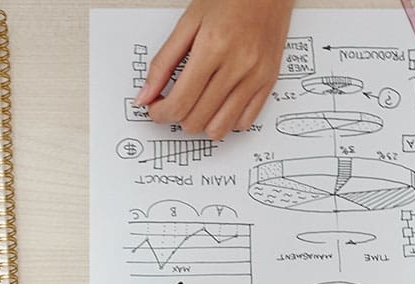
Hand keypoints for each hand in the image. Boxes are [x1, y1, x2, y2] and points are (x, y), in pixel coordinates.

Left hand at [137, 0, 294, 140]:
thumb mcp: (188, 23)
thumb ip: (163, 62)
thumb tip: (146, 95)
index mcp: (213, 48)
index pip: (179, 103)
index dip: (160, 113)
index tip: (155, 108)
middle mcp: (237, 65)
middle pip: (196, 120)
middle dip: (177, 117)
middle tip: (172, 103)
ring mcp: (256, 76)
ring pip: (220, 128)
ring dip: (200, 124)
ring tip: (195, 105)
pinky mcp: (268, 81)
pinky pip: (244, 122)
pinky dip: (226, 121)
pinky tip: (218, 104)